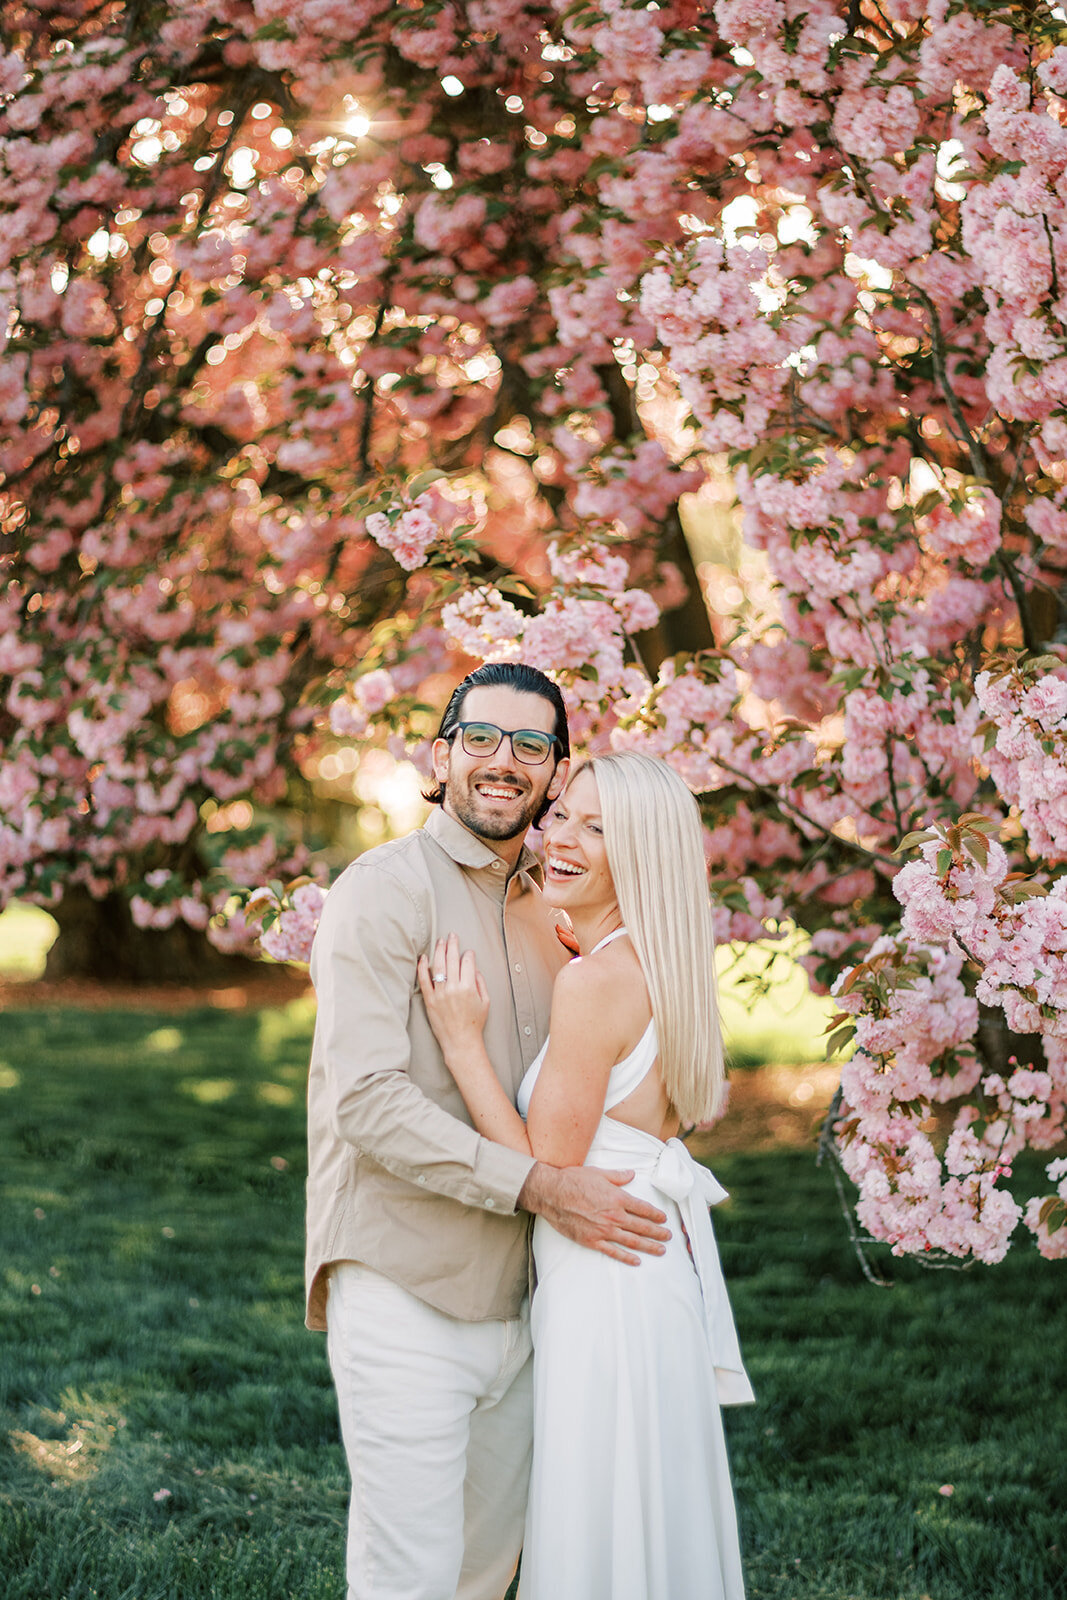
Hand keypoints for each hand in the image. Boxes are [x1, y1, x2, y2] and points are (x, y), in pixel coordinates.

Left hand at [417, 933, 489, 1058]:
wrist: (461, 1042)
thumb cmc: (474, 1023)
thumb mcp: (485, 1002)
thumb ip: (480, 982)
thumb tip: (474, 968)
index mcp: (469, 987)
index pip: (467, 962)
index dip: (468, 954)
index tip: (468, 952)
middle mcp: (453, 988)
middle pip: (452, 959)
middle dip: (452, 944)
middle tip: (452, 935)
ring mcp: (440, 993)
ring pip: (438, 966)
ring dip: (439, 950)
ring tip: (440, 941)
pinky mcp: (429, 1000)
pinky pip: (424, 980)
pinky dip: (422, 967)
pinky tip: (424, 957)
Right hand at [517, 1163, 670, 1264]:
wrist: (551, 1194)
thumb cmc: (573, 1180)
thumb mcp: (598, 1173)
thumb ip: (617, 1176)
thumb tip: (632, 1174)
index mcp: (617, 1198)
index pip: (643, 1208)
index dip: (656, 1214)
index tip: (664, 1219)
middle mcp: (614, 1216)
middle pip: (642, 1226)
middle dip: (658, 1232)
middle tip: (669, 1237)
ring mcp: (604, 1230)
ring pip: (632, 1241)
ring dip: (649, 1246)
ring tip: (661, 1250)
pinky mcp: (592, 1240)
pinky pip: (613, 1252)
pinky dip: (626, 1257)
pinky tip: (636, 1261)